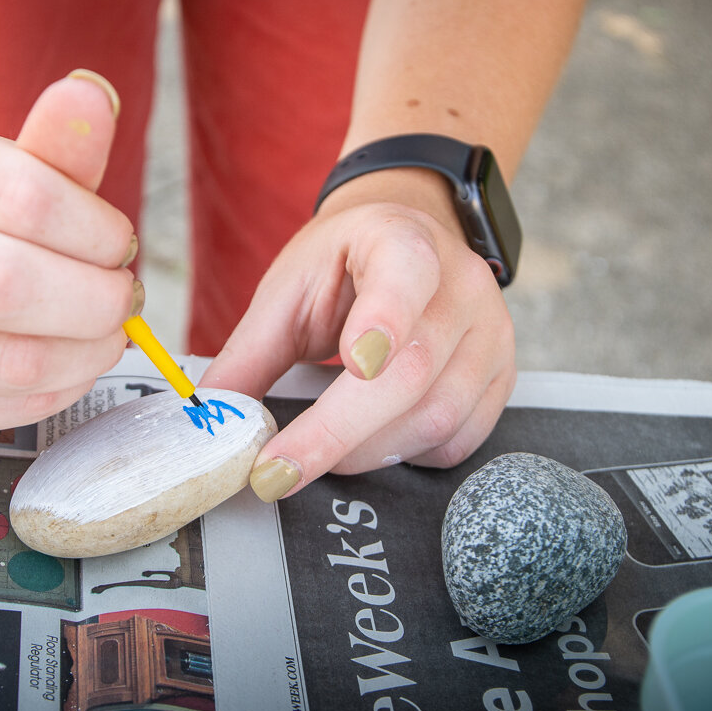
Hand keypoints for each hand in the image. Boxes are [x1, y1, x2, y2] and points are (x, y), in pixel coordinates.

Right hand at [0, 74, 138, 443]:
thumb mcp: (5, 158)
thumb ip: (58, 142)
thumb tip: (93, 98)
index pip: (23, 197)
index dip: (97, 231)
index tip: (119, 243)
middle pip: (3, 286)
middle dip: (94, 301)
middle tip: (122, 297)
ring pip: (3, 361)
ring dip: (83, 355)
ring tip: (102, 333)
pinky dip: (50, 394)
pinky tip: (62, 363)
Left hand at [200, 182, 515, 499]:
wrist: (404, 243)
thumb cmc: (343, 265)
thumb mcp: (288, 290)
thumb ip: (249, 354)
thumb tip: (211, 419)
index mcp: (401, 241)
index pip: (405, 274)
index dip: (384, 321)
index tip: (354, 363)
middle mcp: (460, 284)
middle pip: (412, 371)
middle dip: (338, 433)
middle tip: (278, 469)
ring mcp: (491, 332)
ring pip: (437, 416)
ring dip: (366, 453)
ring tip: (318, 452)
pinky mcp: (501, 375)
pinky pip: (459, 438)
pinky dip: (408, 455)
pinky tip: (373, 441)